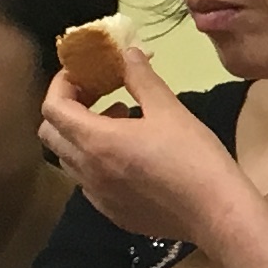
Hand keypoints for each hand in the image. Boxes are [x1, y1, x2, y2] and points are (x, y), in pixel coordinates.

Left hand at [39, 42, 249, 247]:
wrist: (216, 213)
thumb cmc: (194, 157)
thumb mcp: (169, 109)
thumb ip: (141, 78)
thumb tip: (128, 54)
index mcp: (96, 141)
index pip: (53, 107)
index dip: (62, 84)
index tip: (84, 74)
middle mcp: (87, 170)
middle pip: (51, 134)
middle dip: (66, 109)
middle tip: (96, 95)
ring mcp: (97, 196)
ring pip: (69, 159)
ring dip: (82, 135)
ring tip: (120, 124)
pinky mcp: (112, 213)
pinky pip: (88, 182)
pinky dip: (97, 162)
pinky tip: (130, 158)